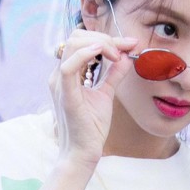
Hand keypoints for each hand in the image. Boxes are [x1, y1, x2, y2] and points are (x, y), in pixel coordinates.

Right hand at [48, 30, 136, 165]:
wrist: (83, 152)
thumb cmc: (91, 127)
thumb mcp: (106, 94)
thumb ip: (114, 74)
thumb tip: (127, 56)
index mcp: (66, 74)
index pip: (81, 42)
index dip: (106, 38)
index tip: (129, 43)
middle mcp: (59, 76)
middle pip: (76, 38)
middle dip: (104, 37)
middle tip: (124, 48)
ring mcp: (60, 83)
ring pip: (73, 45)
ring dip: (100, 43)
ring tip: (117, 55)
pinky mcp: (65, 94)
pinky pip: (69, 66)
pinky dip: (86, 54)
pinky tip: (104, 53)